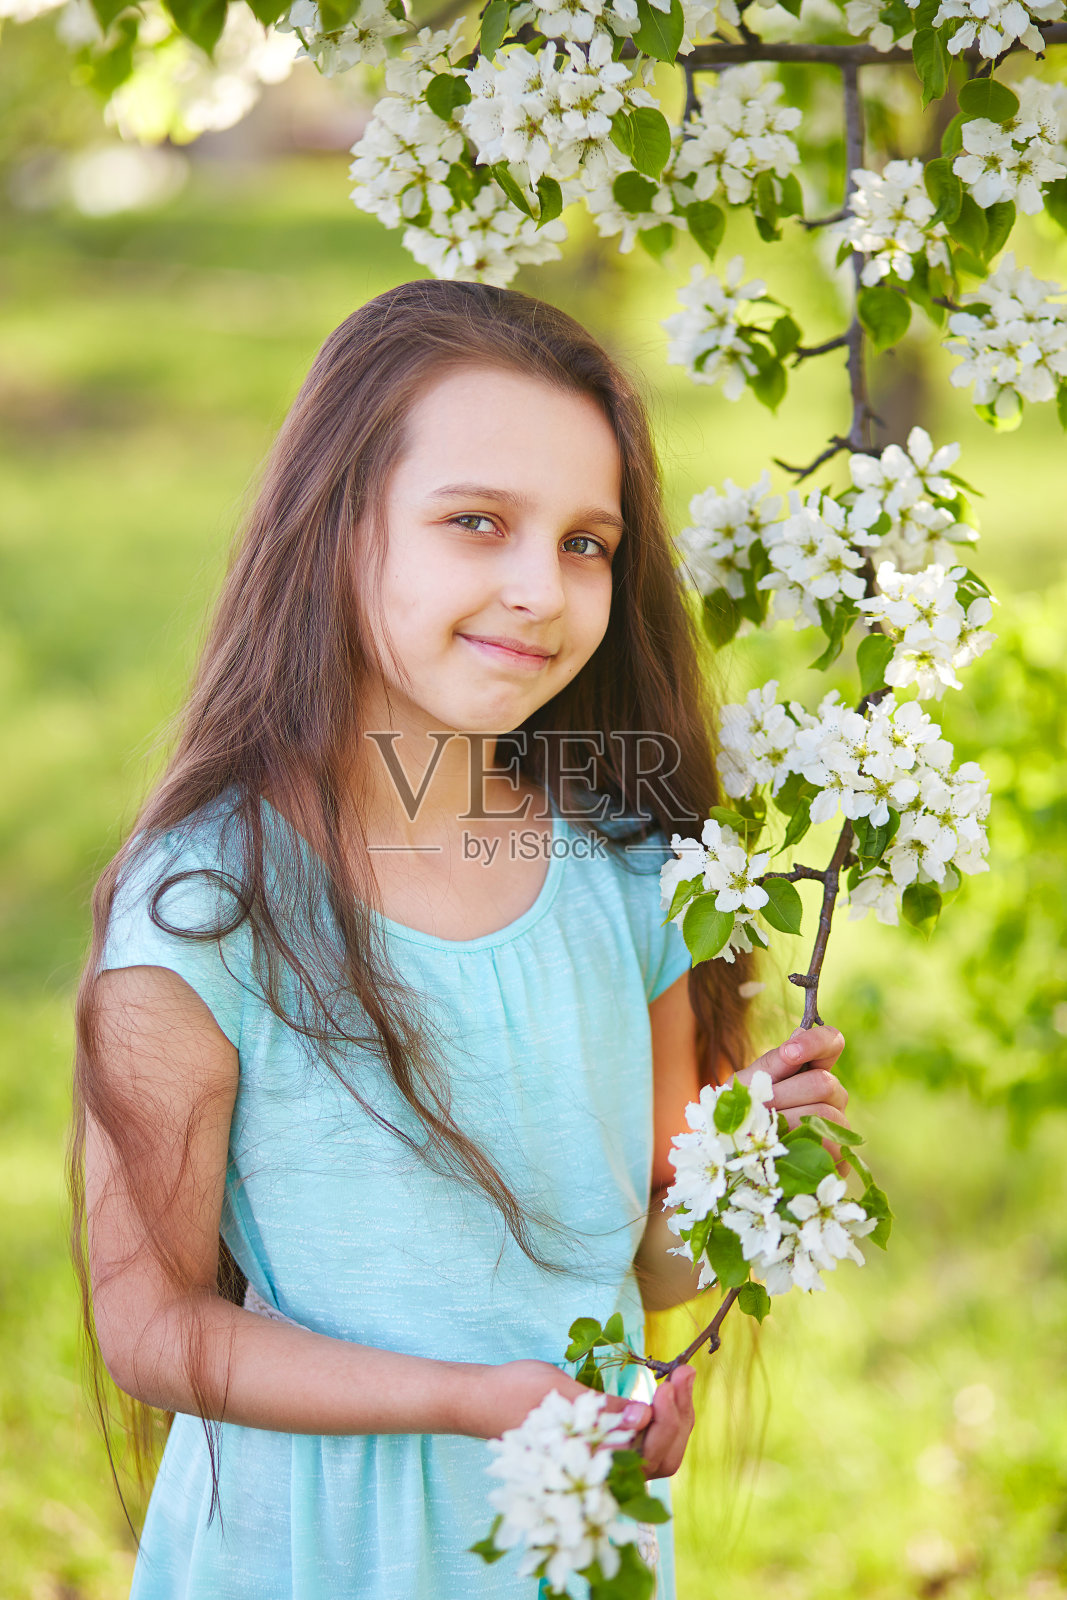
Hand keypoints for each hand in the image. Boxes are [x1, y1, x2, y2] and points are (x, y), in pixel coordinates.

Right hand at [482, 1359, 695, 1477]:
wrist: (478, 1400)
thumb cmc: (514, 1394)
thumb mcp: (562, 1395)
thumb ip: (605, 1411)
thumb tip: (646, 1414)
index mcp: (589, 1465)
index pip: (649, 1455)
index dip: (670, 1420)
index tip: (674, 1381)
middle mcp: (598, 1473)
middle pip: (660, 1459)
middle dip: (680, 1417)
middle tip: (686, 1374)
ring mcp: (600, 1463)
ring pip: (653, 1454)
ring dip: (673, 1417)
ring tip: (679, 1377)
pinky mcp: (597, 1449)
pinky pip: (639, 1444)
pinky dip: (657, 1419)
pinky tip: (660, 1393)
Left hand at [735, 1022, 849, 1162]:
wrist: (735, 1154)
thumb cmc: (741, 1113)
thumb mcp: (747, 1085)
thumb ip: (772, 1064)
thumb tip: (799, 1033)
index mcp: (813, 1069)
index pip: (831, 1042)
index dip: (816, 1042)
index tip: (790, 1052)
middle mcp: (833, 1094)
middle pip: (823, 1084)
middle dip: (784, 1095)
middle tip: (757, 1107)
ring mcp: (839, 1124)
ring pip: (827, 1115)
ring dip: (788, 1122)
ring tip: (762, 1130)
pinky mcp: (839, 1155)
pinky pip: (832, 1148)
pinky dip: (800, 1147)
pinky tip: (780, 1149)